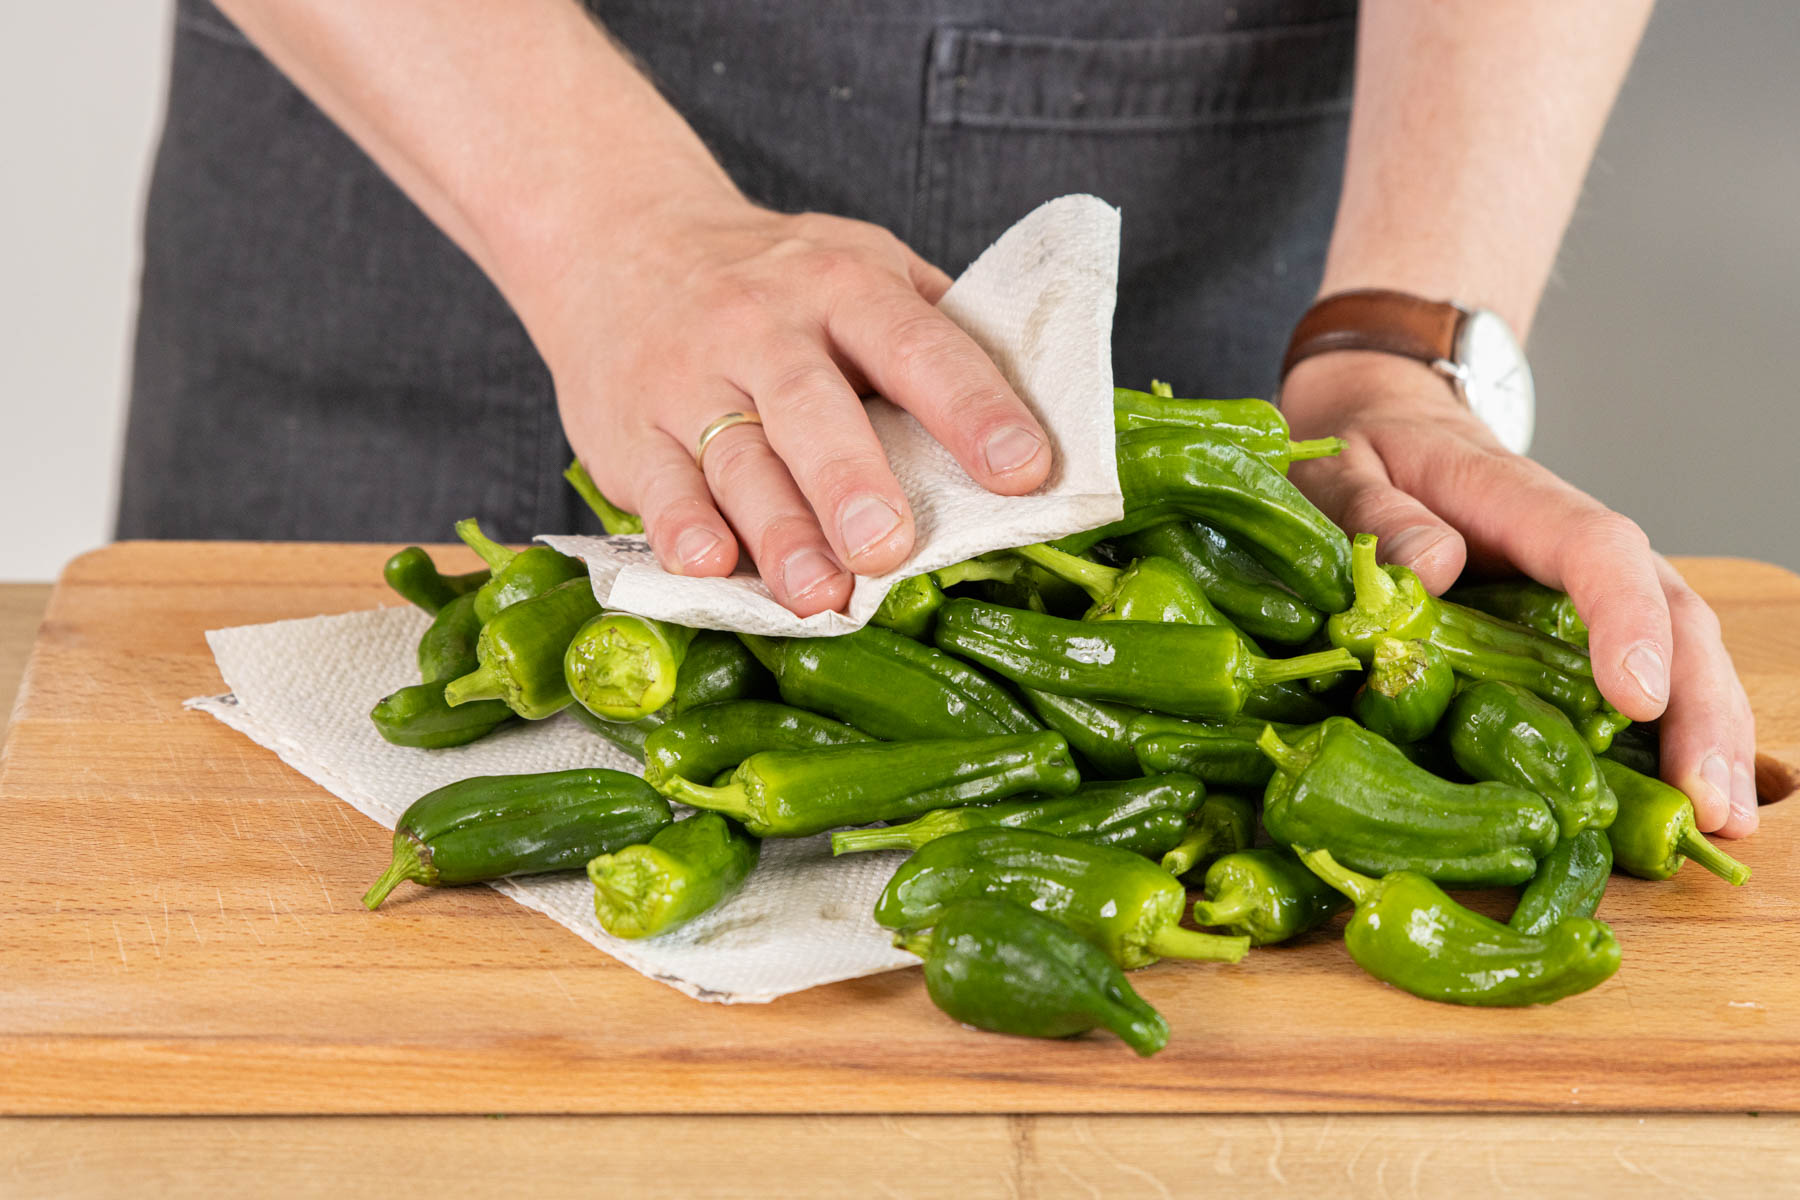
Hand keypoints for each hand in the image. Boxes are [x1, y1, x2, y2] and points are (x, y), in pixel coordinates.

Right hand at [540, 198, 1050, 615]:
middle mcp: (762, 325)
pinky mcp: (629, 432)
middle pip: (810, 406)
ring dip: (778, 531)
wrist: (618, 240)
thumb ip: (935, 333)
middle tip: (891, 549)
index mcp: (843, 284)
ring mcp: (688, 379)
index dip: (972, 407)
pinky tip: (710, 566)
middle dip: (852, 481)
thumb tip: (1049, 412)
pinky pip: (657, 486)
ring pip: (736, 459)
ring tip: (819, 595)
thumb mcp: (859, 266)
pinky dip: (680, 529)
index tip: (1026, 470)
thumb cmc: (775, 279)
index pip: (917, 344)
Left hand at [1282, 351, 1757, 836]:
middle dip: (1699, 706)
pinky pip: (1639, 680)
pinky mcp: (1573, 631)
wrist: (1386, 427)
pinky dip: (1667, 740)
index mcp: (1519, 499)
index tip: (1637, 696)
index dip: (1625, 619)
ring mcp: (1586, 592)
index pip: (1597, 547)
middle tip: (1709, 799)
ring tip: (1722, 823)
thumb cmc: (1366, 452)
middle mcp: (1576, 546)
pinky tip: (1687, 810)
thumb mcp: (1342, 470)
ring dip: (1706, 735)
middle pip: (1670, 612)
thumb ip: (1375, 514)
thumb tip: (1431, 566)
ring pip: (1677, 652)